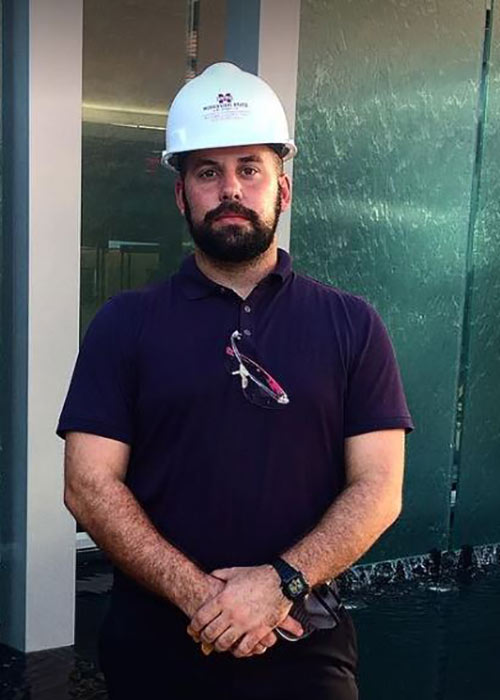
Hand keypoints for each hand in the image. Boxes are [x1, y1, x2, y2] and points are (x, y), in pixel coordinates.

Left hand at [187, 565, 303, 657]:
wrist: (280, 581)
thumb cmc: (258, 576)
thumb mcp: (235, 572)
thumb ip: (220, 574)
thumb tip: (211, 575)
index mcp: (223, 598)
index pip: (201, 618)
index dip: (194, 626)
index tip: (192, 629)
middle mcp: (231, 613)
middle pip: (210, 633)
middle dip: (204, 638)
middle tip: (204, 639)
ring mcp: (244, 624)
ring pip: (224, 643)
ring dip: (219, 646)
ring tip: (219, 645)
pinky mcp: (258, 631)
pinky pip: (244, 648)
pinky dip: (238, 651)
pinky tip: (237, 649)